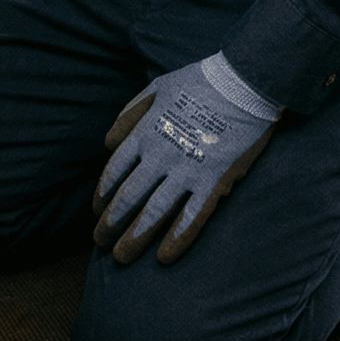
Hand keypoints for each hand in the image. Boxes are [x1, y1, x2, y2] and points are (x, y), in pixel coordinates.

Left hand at [93, 55, 278, 265]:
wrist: (243, 83)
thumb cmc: (198, 83)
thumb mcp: (155, 88)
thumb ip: (129, 116)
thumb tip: (106, 144)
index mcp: (144, 133)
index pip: (114, 172)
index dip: (102, 195)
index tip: (96, 211)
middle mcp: (160, 155)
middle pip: (127, 197)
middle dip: (110, 223)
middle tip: (99, 242)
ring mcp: (187, 170)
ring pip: (153, 212)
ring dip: (134, 238)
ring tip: (120, 257)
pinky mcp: (214, 181)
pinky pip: (192, 217)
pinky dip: (176, 239)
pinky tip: (163, 258)